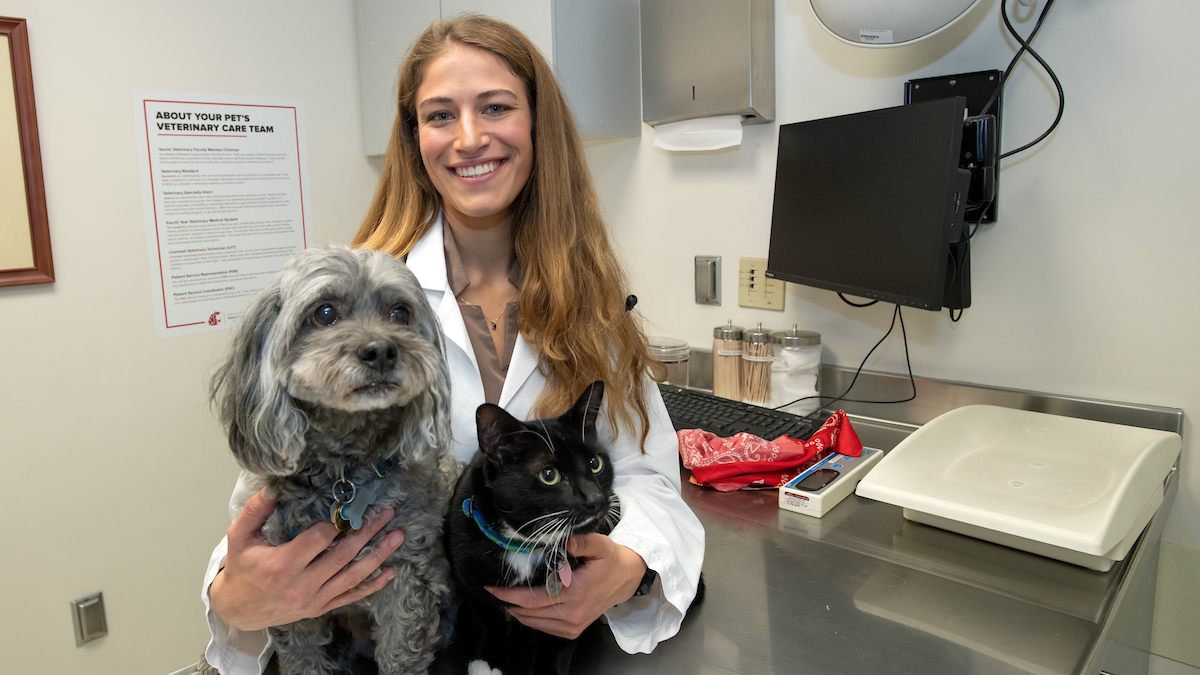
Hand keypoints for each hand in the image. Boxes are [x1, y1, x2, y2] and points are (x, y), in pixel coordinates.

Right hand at [209, 489, 404, 630]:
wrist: (238, 609)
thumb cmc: (241, 569)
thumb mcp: (239, 537)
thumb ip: (255, 510)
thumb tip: (273, 486)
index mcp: (282, 565)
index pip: (319, 539)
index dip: (336, 523)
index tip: (350, 507)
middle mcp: (301, 585)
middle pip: (343, 555)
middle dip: (367, 532)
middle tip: (386, 513)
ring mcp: (313, 600)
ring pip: (352, 576)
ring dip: (378, 555)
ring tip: (397, 536)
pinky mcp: (320, 608)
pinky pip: (351, 596)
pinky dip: (373, 585)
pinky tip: (390, 571)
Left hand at [486, 534, 645, 638]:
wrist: (628, 579)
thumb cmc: (612, 561)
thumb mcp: (600, 545)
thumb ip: (581, 541)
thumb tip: (563, 538)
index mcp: (575, 593)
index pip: (532, 598)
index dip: (508, 593)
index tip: (492, 585)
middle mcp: (572, 614)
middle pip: (528, 612)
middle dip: (507, 601)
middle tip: (492, 588)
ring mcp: (572, 625)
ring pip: (533, 622)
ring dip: (516, 610)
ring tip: (504, 595)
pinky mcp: (573, 630)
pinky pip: (543, 627)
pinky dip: (529, 618)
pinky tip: (522, 606)